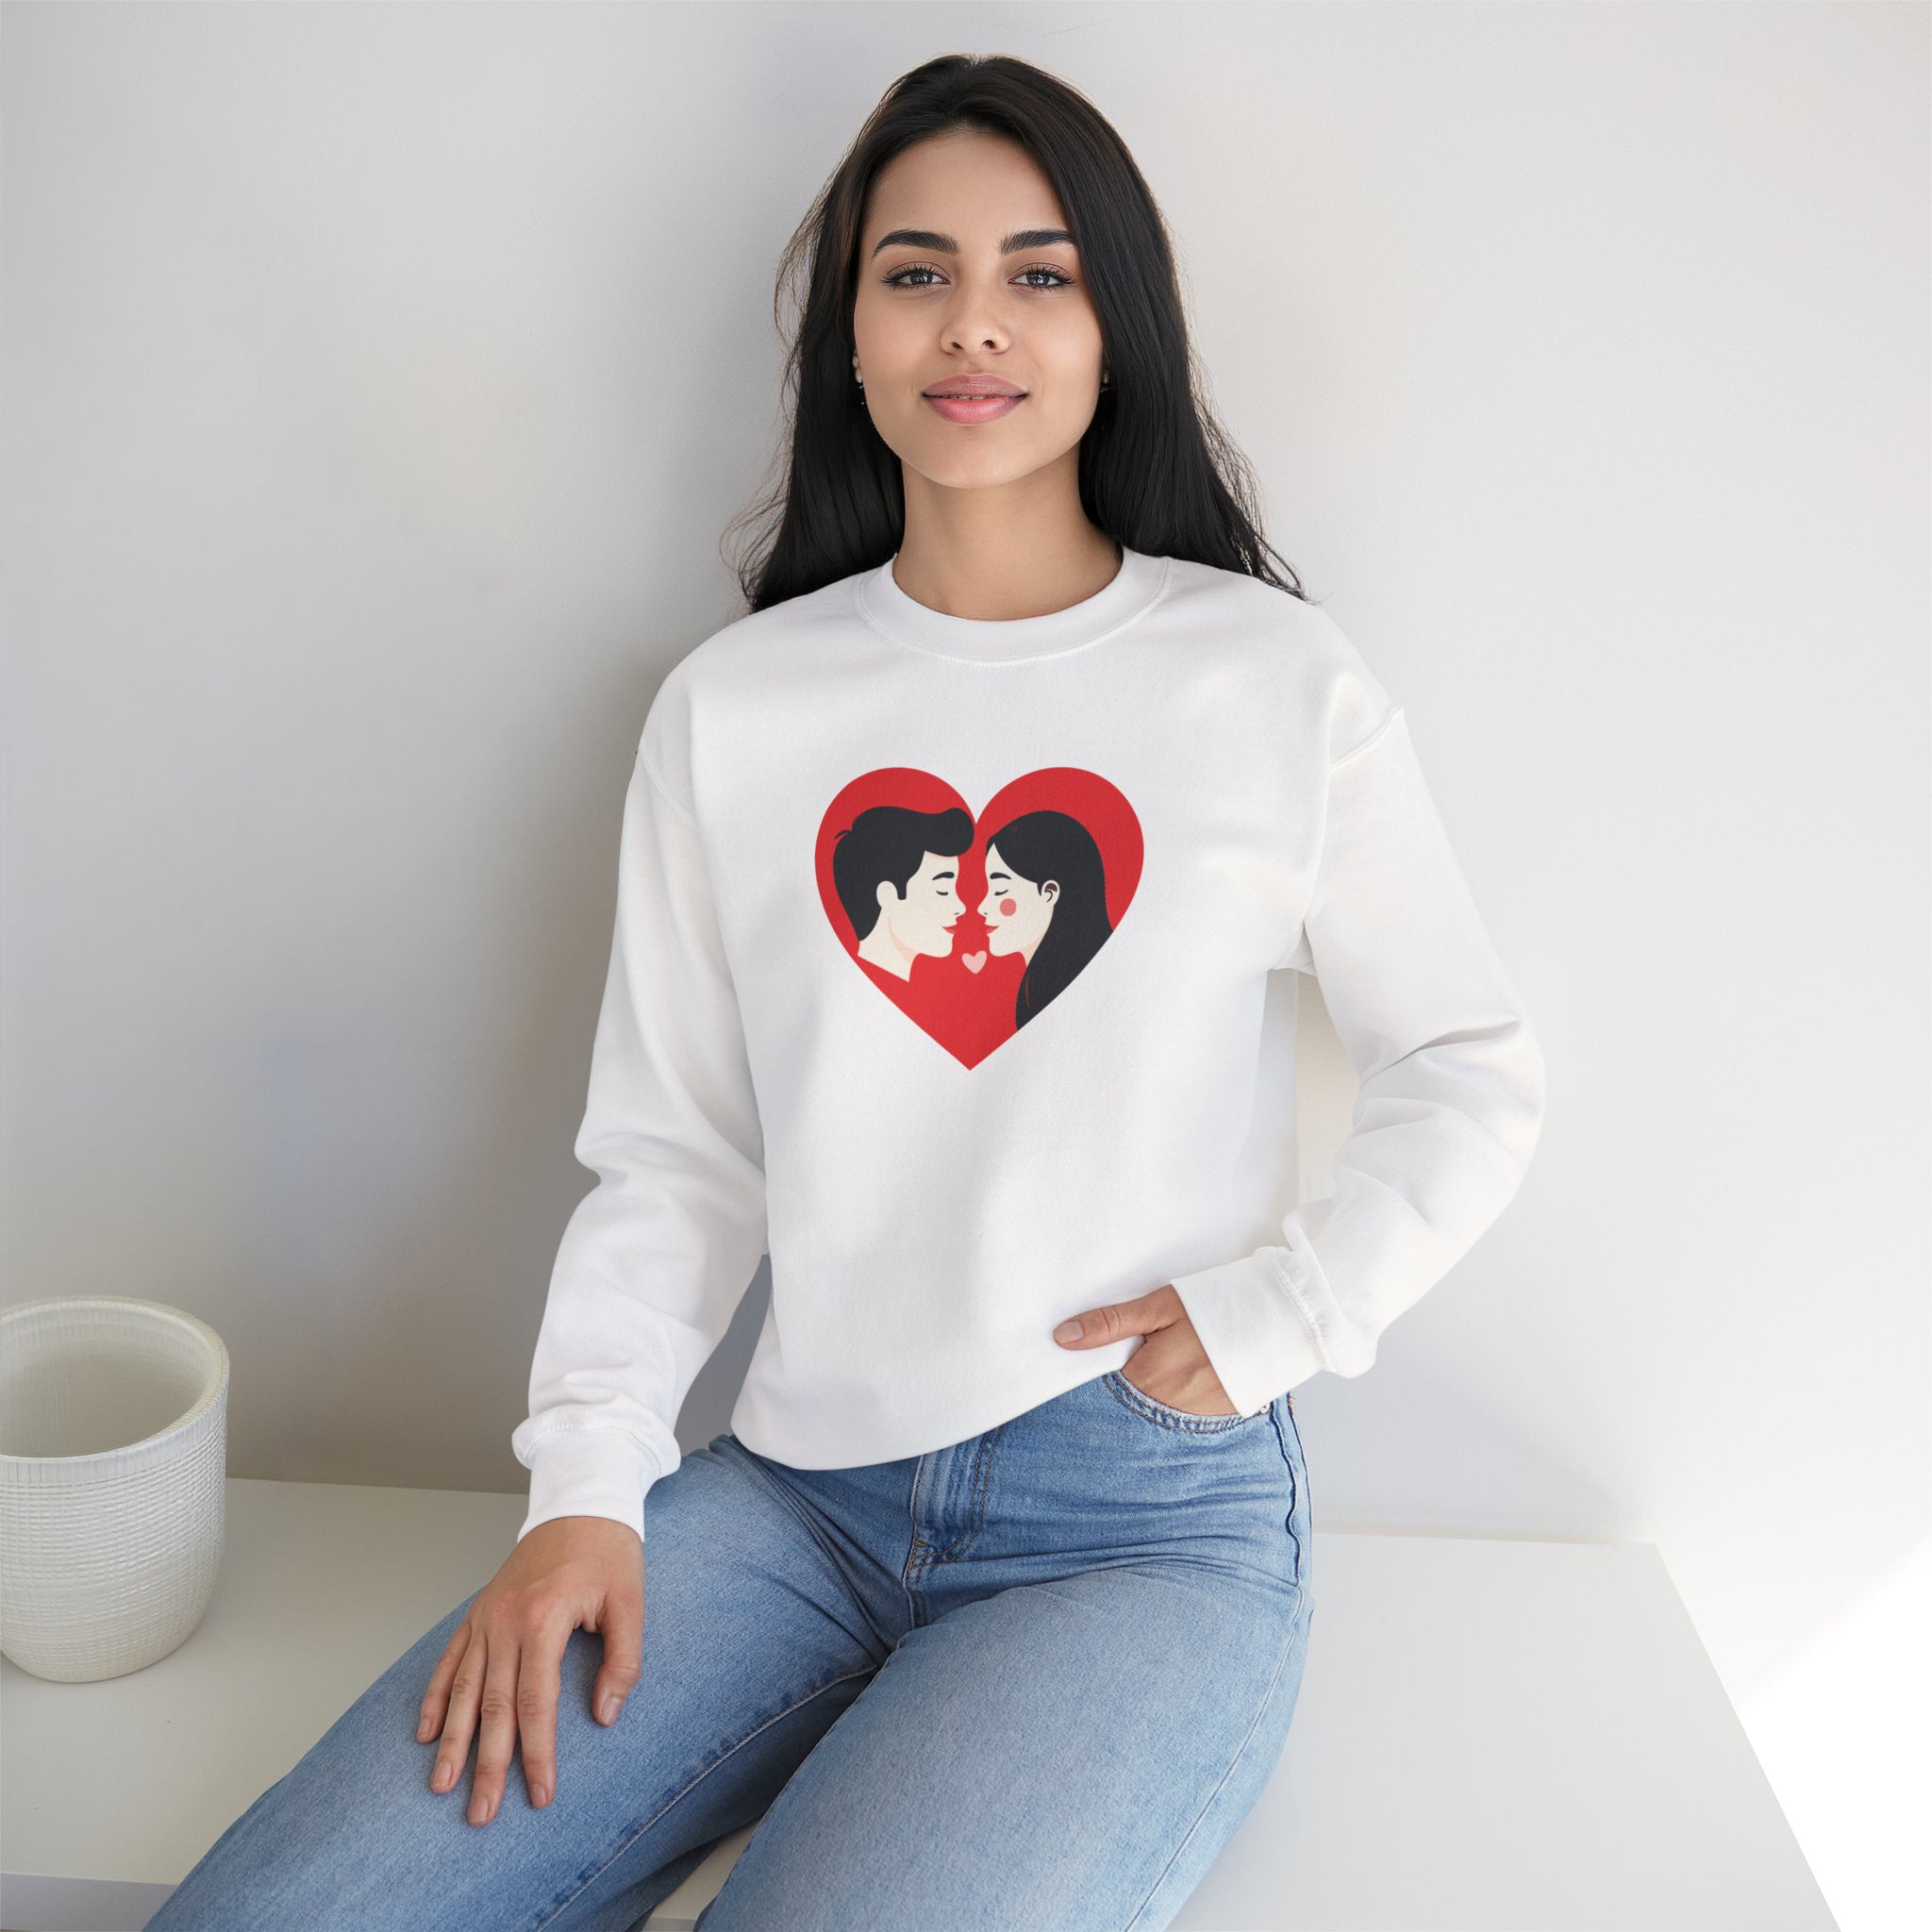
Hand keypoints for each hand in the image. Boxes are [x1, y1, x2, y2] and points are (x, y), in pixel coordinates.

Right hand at [417, 1514, 642, 1825]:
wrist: (580, 1502)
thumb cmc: (609, 1551)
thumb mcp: (630, 1602)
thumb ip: (623, 1661)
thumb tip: (604, 1716)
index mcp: (543, 1619)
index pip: (535, 1703)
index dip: (537, 1753)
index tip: (539, 1793)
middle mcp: (506, 1621)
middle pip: (492, 1706)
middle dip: (485, 1764)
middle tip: (480, 1813)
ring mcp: (487, 1616)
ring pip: (462, 1689)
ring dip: (451, 1741)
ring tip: (441, 1785)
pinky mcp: (479, 1612)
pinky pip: (450, 1659)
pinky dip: (435, 1696)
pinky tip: (426, 1732)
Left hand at [1052, 1284, 1237, 1415]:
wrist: (1280, 1321)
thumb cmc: (1217, 1307)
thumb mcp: (1160, 1307)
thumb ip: (1111, 1324)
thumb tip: (1063, 1337)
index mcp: (1147, 1380)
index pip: (1101, 1392)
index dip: (1093, 1376)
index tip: (1086, 1363)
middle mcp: (1167, 1410)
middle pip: (1127, 1405)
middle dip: (1121, 1388)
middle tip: (1138, 1360)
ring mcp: (1194, 1420)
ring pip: (1154, 1412)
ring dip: (1150, 1396)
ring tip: (1166, 1366)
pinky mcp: (1216, 1420)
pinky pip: (1182, 1417)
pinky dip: (1175, 1402)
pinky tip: (1185, 1378)